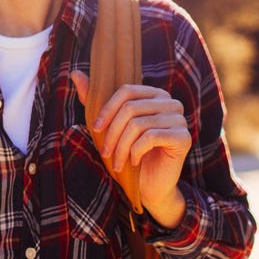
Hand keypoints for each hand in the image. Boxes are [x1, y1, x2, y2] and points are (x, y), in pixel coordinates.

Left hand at [70, 70, 190, 227]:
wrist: (151, 185)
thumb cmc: (130, 152)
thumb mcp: (109, 125)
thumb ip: (94, 99)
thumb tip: (74, 73)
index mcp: (155, 94)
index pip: (127, 91)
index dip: (108, 109)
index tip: (95, 128)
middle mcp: (170, 102)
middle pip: (131, 108)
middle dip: (112, 133)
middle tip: (105, 152)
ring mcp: (179, 118)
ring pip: (138, 124)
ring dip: (122, 146)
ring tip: (117, 162)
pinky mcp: (183, 137)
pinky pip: (151, 136)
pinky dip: (136, 151)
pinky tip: (133, 162)